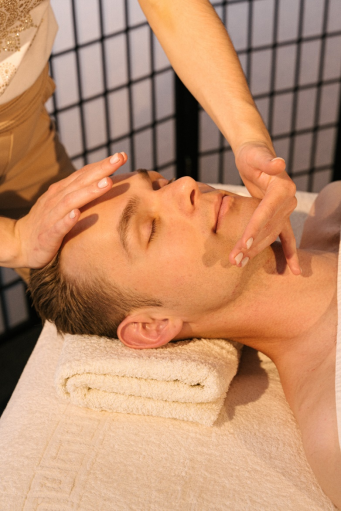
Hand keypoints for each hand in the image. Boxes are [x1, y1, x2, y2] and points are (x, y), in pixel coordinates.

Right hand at [14, 152, 127, 268]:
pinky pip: (58, 226)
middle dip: (101, 170)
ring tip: (107, 183)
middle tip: (119, 159)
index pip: (84, 173)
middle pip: (81, 181)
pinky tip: (76, 214)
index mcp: (63, 190)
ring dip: (89, 191)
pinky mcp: (48, 235)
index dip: (102, 164)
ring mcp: (51, 216)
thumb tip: (108, 182)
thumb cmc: (49, 221)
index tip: (122, 156)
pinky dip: (67, 220)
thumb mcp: (65, 203)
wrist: (21, 242)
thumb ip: (82, 193)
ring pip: (71, 201)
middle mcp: (57, 199)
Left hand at [229, 141, 300, 274]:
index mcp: (282, 189)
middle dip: (250, 245)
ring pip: (271, 236)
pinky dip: (289, 254)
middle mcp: (288, 202)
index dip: (254, 229)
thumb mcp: (254, 156)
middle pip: (267, 228)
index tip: (242, 244)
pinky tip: (293, 271)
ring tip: (239, 264)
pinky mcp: (280, 216)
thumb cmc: (252, 155)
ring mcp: (286, 211)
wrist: (256, 155)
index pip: (265, 213)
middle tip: (234, 261)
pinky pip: (286, 237)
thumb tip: (279, 162)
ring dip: (256, 251)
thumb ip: (266, 161)